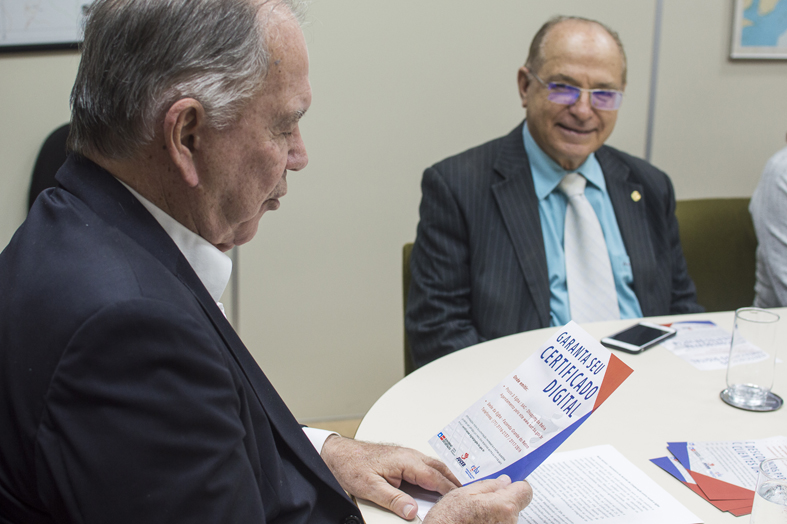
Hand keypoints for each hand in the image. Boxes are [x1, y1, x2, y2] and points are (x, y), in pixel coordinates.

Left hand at [321, 436, 459, 519]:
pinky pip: (425, 464)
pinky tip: (434, 482)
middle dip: (454, 482)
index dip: (450, 491)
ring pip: (433, 465)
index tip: (461, 501)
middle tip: (467, 495)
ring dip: (446, 477)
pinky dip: (435, 473)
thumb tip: (413, 511)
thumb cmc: (352, 466)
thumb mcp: (371, 488)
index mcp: (406, 461)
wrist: (338, 453)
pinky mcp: (401, 457)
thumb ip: (394, 500)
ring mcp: (406, 454)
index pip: (435, 478)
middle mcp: (409, 455)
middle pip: (440, 468)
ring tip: (455, 490)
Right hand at [423, 474, 531, 523]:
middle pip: (515, 504)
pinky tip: (475, 523)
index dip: (516, 485)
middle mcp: (509, 522)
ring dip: (495, 513)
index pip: (526, 491)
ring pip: (507, 517)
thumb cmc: (448, 520)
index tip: (507, 484)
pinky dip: (490, 523)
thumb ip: (488, 485)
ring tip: (474, 515)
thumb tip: (503, 481)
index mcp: (504, 505)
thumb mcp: (464, 493)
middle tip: (482, 500)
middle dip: (502, 499)